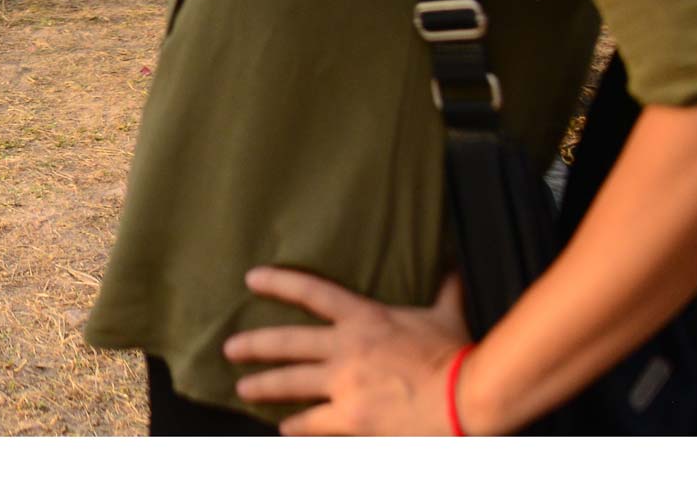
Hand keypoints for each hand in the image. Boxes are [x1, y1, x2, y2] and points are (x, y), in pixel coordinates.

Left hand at [225, 266, 471, 434]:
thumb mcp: (447, 316)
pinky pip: (315, 423)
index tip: (251, 279)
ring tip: (243, 390)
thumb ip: (445, 291)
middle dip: (254, 345)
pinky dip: (297, 426)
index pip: (311, 292)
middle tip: (230, 349)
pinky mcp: (352, 418)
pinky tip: (284, 429)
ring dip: (264, 387)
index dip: (278, 283)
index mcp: (364, 318)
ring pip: (291, 384)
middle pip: (287, 343)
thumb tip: (453, 266)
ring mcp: (345, 384)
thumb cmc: (457, 355)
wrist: (467, 396)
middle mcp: (345, 349)